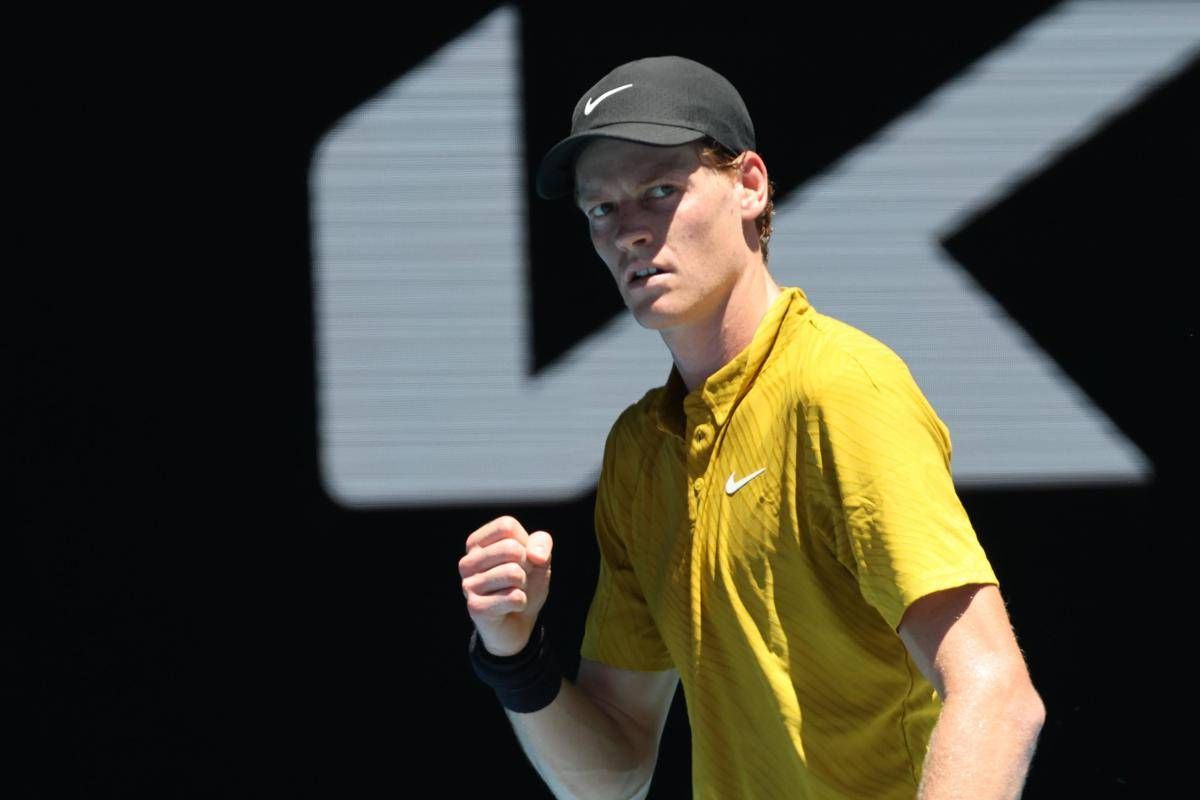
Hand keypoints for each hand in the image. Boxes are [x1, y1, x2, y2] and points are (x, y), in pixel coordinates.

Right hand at [459, 515, 553, 656]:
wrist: (518, 623)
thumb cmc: (525, 584)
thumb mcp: (538, 558)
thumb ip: (541, 543)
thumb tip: (535, 555)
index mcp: (477, 543)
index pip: (506, 527)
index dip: (524, 543)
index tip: (522, 559)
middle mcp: (467, 562)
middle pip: (511, 548)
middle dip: (527, 566)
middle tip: (520, 580)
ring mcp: (468, 585)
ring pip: (514, 573)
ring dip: (524, 586)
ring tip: (514, 592)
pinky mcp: (475, 607)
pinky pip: (514, 597)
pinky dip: (522, 603)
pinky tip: (511, 607)